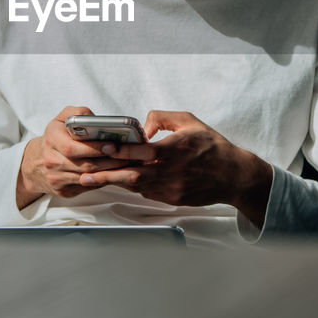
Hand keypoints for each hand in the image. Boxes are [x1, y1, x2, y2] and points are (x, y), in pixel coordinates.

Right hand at [16, 106, 144, 208]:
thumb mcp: (61, 118)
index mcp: (51, 139)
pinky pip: (88, 187)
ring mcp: (57, 179)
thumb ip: (78, 113)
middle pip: (85, 164)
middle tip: (133, 156)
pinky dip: (105, 180)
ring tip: (132, 164)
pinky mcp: (64, 191)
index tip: (115, 145)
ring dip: (112, 172)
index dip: (94, 148)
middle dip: (111, 161)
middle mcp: (51, 161)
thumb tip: (96, 119)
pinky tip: (119, 173)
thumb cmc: (56, 136)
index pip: (72, 147)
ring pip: (89, 177)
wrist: (35, 163)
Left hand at [78, 110, 272, 227]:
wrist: (233, 176)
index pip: (143, 151)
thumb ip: (163, 117)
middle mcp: (172, 171)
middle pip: (133, 176)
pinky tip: (121, 181)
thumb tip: (143, 125)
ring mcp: (172, 188)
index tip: (105, 148)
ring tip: (93, 179)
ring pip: (137, 186)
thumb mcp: (190, 121)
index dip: (122, 151)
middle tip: (85, 174)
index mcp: (175, 149)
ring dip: (116, 182)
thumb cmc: (211, 145)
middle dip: (107, 175)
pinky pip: (147, 193)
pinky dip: (133, 187)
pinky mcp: (172, 199)